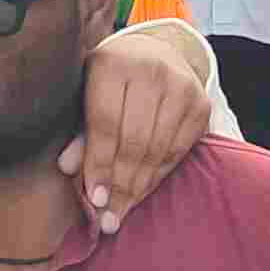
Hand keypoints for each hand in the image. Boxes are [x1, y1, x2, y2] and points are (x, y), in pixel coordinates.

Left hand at [59, 16, 218, 231]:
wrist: (156, 54)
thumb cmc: (111, 81)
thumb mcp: (88, 95)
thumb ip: (80, 131)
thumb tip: (67, 168)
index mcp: (112, 63)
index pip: (105, 123)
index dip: (99, 164)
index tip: (94, 199)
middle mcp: (150, 69)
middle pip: (134, 141)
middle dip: (120, 184)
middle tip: (109, 217)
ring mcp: (181, 86)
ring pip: (158, 149)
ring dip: (139, 185)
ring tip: (123, 210)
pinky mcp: (202, 103)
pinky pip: (178, 150)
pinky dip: (159, 175)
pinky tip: (143, 190)